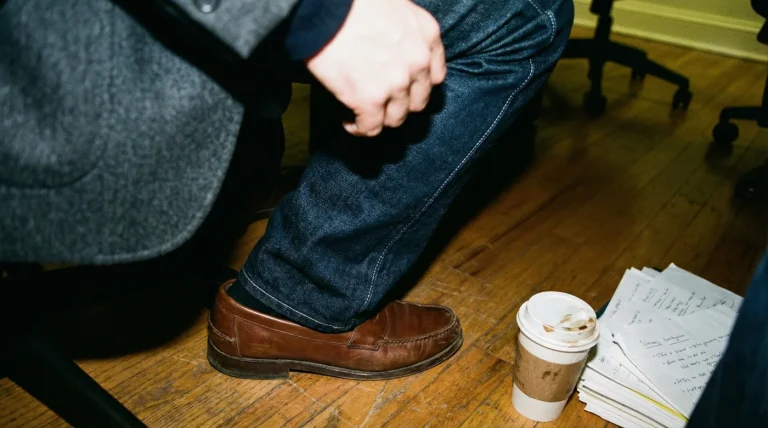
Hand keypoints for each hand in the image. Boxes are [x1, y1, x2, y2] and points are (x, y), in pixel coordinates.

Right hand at [306, 0, 445, 136]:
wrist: (325, 4)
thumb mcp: (394, 3)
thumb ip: (403, 26)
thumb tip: (391, 41)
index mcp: (427, 35)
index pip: (434, 76)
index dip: (417, 86)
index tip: (403, 89)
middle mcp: (417, 62)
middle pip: (417, 101)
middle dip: (399, 104)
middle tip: (380, 102)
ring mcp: (396, 84)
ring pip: (395, 118)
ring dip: (379, 119)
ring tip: (361, 114)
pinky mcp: (370, 100)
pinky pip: (370, 127)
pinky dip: (359, 128)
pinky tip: (348, 122)